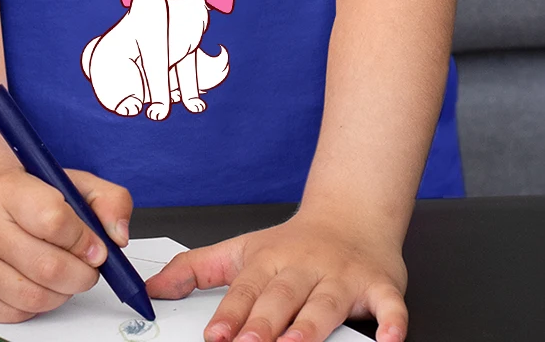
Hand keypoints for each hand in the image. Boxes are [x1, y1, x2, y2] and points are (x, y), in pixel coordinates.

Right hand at [0, 168, 132, 322]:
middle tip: (88, 268)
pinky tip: (39, 284)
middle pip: (47, 267)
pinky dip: (38, 307)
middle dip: (82, 275)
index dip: (85, 241)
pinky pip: (15, 315)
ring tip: (65, 275)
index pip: (54, 220)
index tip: (96, 247)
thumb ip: (110, 201)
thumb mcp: (76, 184)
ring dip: (63, 293)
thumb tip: (118, 236)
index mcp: (10, 190)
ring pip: (33, 297)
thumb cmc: (34, 198)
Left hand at [145, 210, 407, 341]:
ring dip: (311, 326)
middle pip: (282, 297)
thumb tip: (153, 290)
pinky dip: (391, 322)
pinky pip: (388, 304)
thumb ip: (196, 269)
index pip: (245, 289)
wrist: (351, 216)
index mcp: (269, 261)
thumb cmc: (292, 244)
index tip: (214, 335)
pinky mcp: (380, 285)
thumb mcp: (241, 249)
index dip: (230, 313)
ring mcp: (342, 277)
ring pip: (326, 303)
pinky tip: (389, 339)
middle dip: (264, 323)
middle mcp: (304, 268)